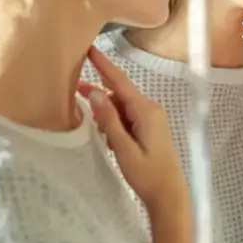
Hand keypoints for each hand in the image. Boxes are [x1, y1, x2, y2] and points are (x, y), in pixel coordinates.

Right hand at [78, 47, 188, 213]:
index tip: (89, 48)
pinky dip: (112, 120)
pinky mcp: (147, 128)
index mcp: (146, 111)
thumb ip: (109, 121)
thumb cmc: (148, 176)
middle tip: (73, 88)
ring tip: (90, 122)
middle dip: (97, 90)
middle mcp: (150, 109)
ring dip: (104, 111)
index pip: (120, 82)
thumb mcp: (124, 150)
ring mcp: (150, 118)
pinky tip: (105, 134)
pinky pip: (125, 116)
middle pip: (118, 92)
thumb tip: (95, 94)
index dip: (103, 65)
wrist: (168, 195)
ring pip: (120, 105)